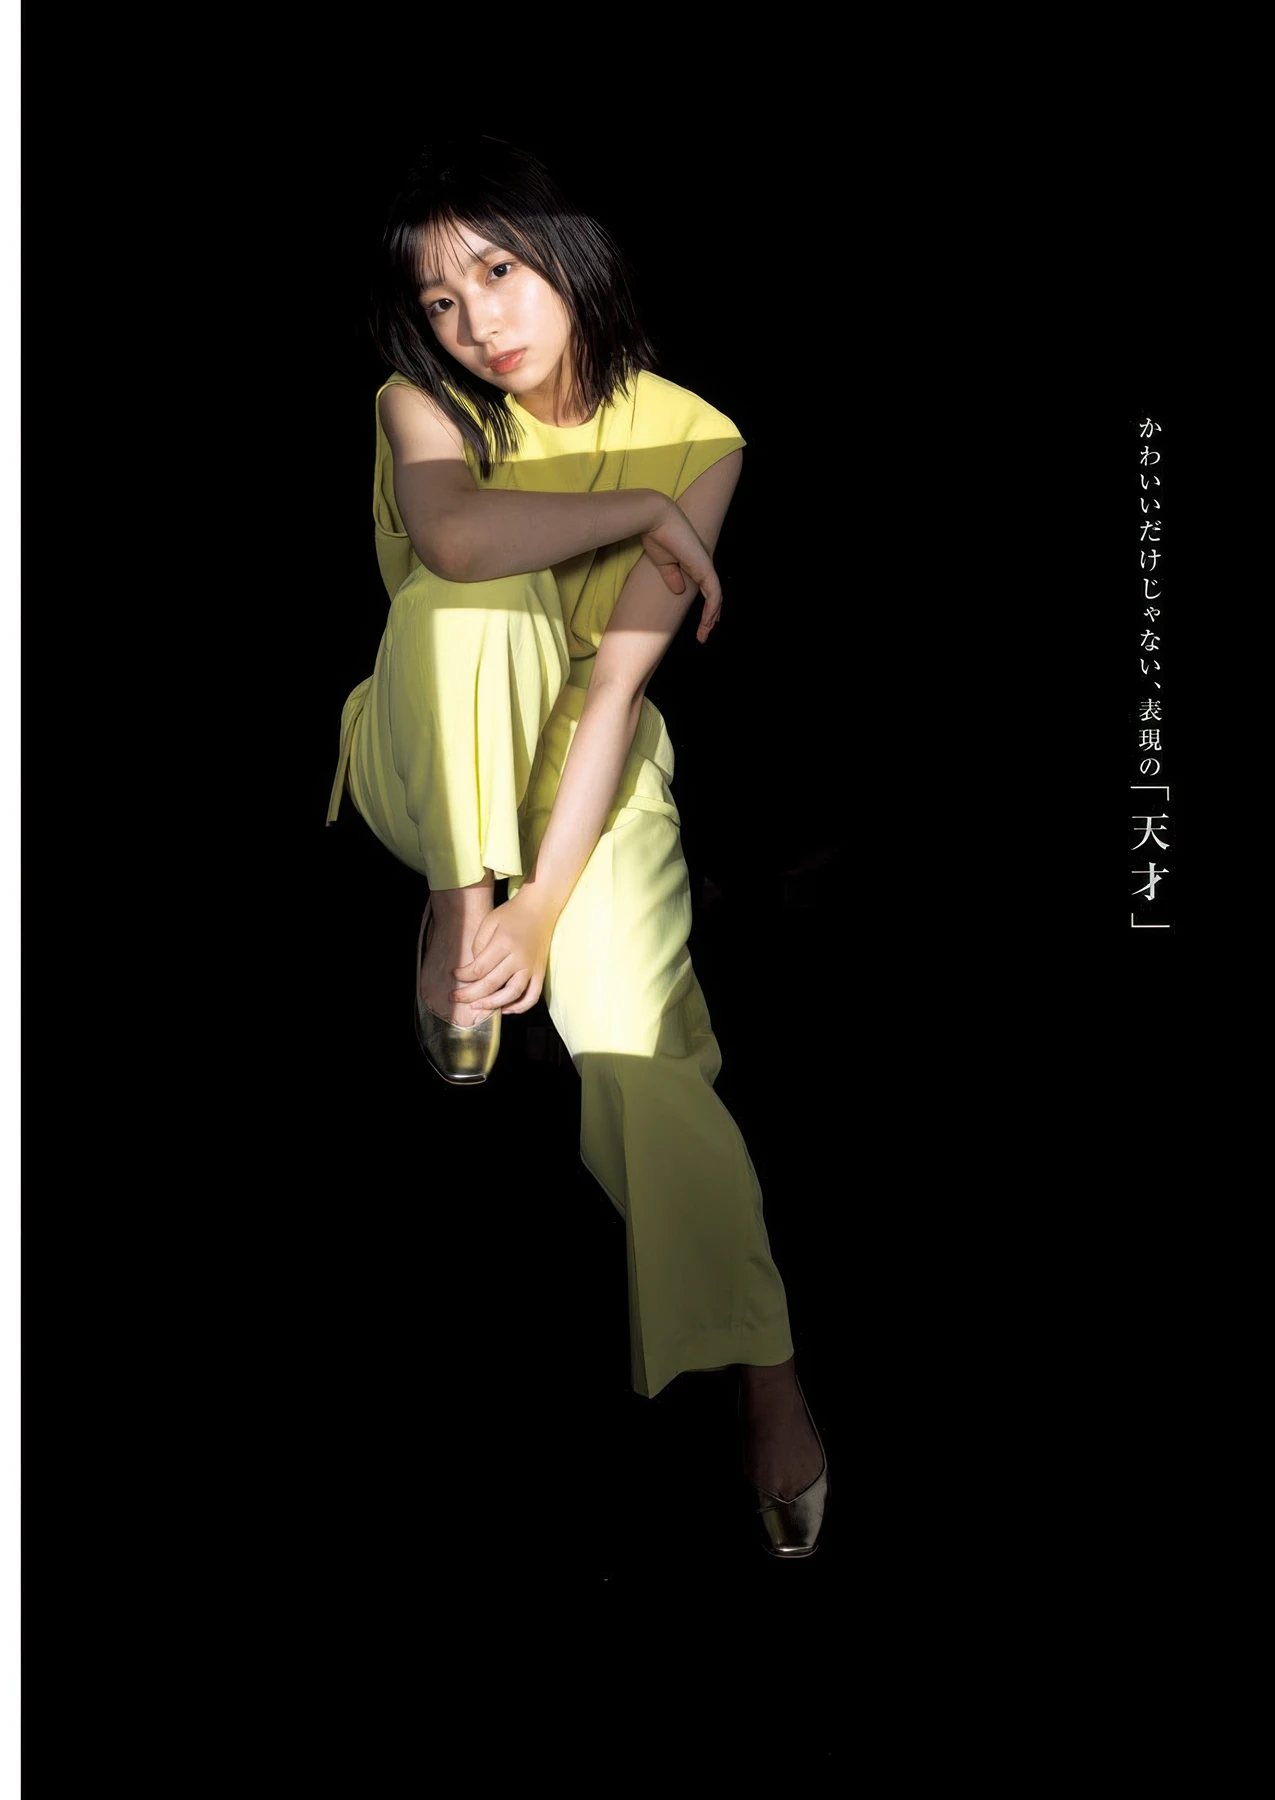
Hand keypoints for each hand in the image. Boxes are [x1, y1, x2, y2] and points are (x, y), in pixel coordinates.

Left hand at [450, 888, 557, 1015]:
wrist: (541, 908)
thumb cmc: (512, 913)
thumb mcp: (490, 921)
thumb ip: (479, 944)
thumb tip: (475, 969)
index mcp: (504, 943)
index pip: (479, 968)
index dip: (463, 976)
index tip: (454, 974)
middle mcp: (519, 958)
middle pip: (491, 984)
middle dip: (469, 994)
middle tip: (454, 997)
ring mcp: (532, 967)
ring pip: (512, 994)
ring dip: (492, 1004)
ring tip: (476, 1006)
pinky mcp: (541, 973)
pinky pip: (532, 996)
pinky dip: (519, 1007)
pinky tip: (504, 1009)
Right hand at [641, 499, 722, 642]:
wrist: (656, 520)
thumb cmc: (657, 536)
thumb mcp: (663, 563)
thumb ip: (672, 576)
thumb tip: (679, 590)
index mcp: (694, 565)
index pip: (706, 591)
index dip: (706, 608)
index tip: (703, 625)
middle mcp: (703, 566)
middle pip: (714, 597)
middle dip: (710, 618)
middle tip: (704, 635)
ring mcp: (705, 567)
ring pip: (716, 598)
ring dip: (711, 619)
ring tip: (704, 635)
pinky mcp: (705, 568)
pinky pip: (714, 594)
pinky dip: (712, 609)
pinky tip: (709, 622)